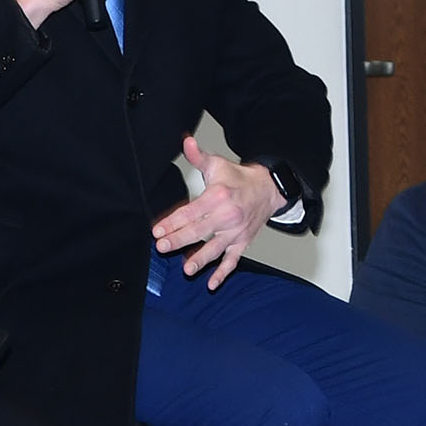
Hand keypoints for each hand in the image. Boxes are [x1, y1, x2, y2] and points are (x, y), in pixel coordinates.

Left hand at [150, 136, 285, 288]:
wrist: (268, 189)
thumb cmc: (238, 178)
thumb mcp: (217, 164)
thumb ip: (198, 156)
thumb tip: (186, 142)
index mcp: (218, 197)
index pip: (191, 212)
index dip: (173, 222)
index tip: (157, 231)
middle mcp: (227, 216)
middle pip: (199, 231)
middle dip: (179, 240)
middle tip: (162, 247)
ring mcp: (236, 232)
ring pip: (216, 249)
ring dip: (201, 260)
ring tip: (187, 269)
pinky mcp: (242, 242)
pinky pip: (233, 260)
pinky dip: (223, 273)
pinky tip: (211, 284)